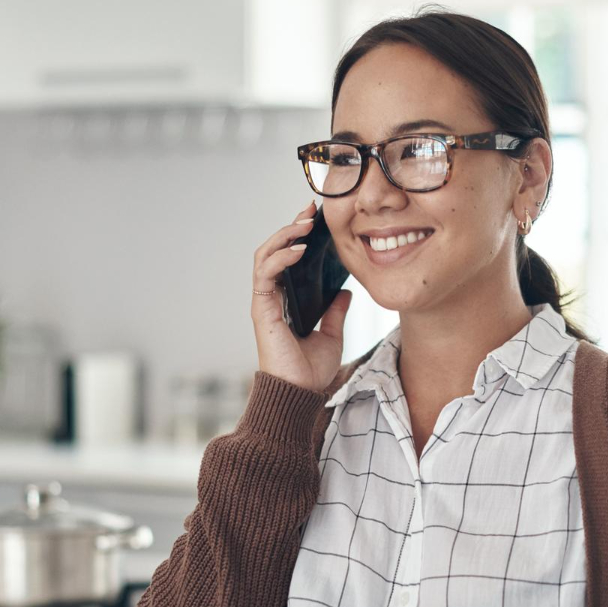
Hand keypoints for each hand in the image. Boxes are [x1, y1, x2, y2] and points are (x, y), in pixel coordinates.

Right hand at [251, 199, 353, 393]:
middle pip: (274, 249)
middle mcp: (272, 297)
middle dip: (291, 226)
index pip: (286, 258)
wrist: (299, 395)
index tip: (316, 218)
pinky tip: (298, 249)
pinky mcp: (262, 309)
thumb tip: (345, 292)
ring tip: (305, 224)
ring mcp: (265, 301)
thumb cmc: (310, 371)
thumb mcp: (331, 335)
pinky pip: (265, 274)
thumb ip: (335, 313)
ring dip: (284, 235)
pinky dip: (280, 257)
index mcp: (286, 300)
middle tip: (311, 211)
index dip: (298, 235)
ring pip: (265, 255)